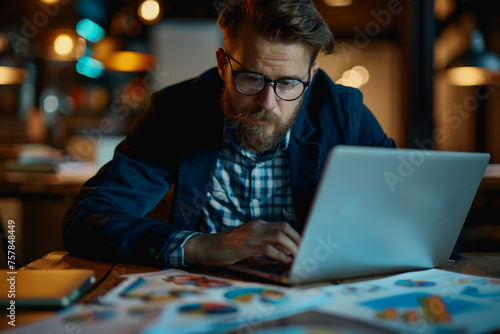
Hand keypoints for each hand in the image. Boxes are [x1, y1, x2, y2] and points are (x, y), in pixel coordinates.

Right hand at [183, 220, 300, 265]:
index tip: (303, 247)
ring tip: (297, 258)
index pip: (283, 226)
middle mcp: (256, 226)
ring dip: (292, 247)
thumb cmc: (226, 247)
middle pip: (284, 228)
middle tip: (305, 253)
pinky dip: (280, 255)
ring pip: (279, 236)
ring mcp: (251, 235)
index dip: (296, 236)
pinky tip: (284, 261)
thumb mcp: (247, 242)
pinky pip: (268, 248)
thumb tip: (283, 254)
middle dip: (298, 240)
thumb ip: (263, 245)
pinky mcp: (245, 245)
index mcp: (258, 225)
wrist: (206, 247)